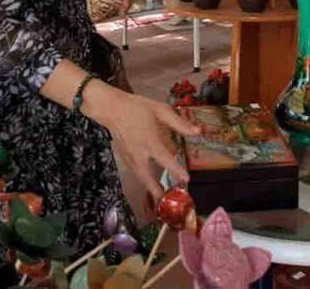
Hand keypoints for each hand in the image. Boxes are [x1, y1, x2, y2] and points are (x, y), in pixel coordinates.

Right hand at [83, 80, 199, 198]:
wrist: (112, 109)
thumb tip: (198, 131)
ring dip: (150, 187)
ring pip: (141, 177)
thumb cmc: (137, 108)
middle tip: (166, 200)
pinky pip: (135, 171)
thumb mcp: (160, 110)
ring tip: (160, 196)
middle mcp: (139, 152)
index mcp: (150, 140)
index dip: (176, 170)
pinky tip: (149, 181)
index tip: (186, 179)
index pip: (165, 159)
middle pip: (148, 177)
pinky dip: (143, 178)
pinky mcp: (124, 157)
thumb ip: (179, 123)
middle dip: (157, 191)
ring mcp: (129, 157)